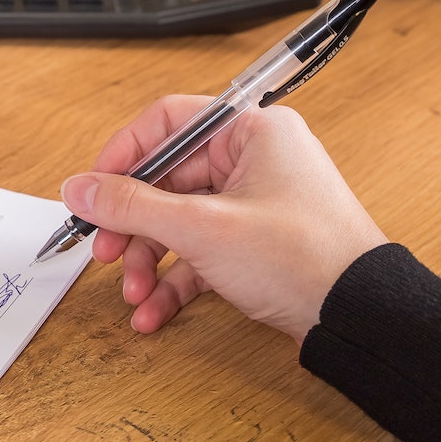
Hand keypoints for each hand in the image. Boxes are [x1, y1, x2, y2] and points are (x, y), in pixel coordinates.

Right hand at [60, 96, 387, 342]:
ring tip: (134, 293)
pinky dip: (175, 279)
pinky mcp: (256, 243)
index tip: (93, 190)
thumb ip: (132, 205)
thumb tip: (79, 187)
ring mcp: (256, 203)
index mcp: (251, 131)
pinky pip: (201, 252)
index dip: (123, 156)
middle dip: (132, 225)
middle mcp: (254, 159)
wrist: (361, 319)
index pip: (167, 122)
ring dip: (149, 259)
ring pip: (180, 221)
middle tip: (104, 251)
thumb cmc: (304, 259)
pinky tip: (154, 310)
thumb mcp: (203, 228)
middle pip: (167, 180)